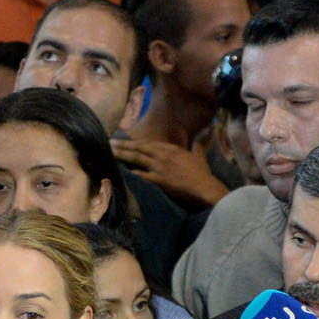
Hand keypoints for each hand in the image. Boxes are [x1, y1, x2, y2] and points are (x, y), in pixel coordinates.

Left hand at [110, 139, 228, 208]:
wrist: (206, 188)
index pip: (148, 143)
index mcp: (171, 149)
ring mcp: (161, 167)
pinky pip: (142, 175)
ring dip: (122, 155)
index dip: (134, 141)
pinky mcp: (160, 181)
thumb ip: (200, 143)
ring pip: (137, 158)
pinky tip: (121, 171)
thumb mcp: (200, 156)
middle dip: (123, 145)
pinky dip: (132, 173)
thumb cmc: (203, 174)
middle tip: (109, 142)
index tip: (123, 139)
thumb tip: (209, 129)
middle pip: (139, 147)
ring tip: (110, 152)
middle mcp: (164, 155)